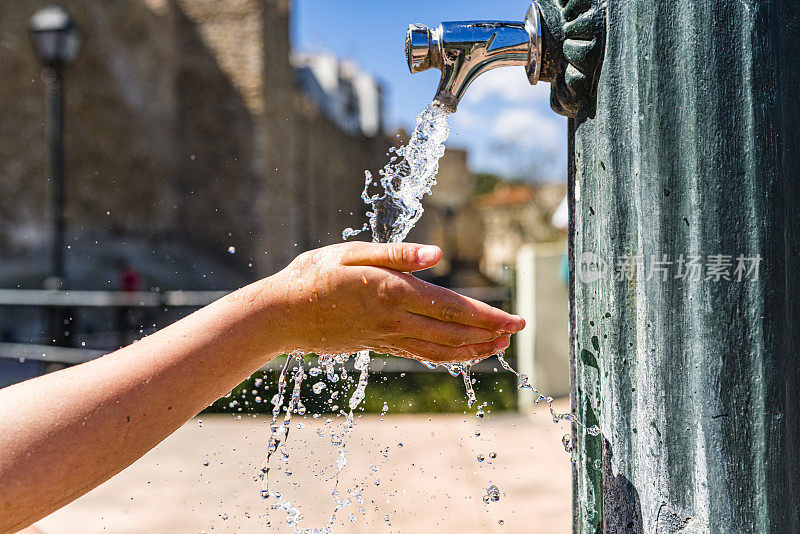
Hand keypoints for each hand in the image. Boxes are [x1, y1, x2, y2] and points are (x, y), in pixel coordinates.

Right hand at [270, 242, 524, 361]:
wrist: (281, 315)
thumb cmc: (313, 276)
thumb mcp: (350, 252)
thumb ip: (395, 254)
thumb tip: (436, 255)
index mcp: (391, 291)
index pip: (451, 307)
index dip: (487, 316)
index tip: (514, 319)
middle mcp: (393, 318)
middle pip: (452, 333)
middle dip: (488, 334)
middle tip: (516, 332)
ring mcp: (386, 336)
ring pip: (439, 349)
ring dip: (472, 349)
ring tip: (496, 346)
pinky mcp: (378, 344)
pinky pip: (420, 354)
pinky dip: (446, 356)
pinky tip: (459, 353)